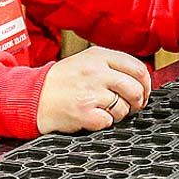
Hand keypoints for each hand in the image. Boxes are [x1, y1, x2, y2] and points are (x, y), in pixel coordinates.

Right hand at [36, 46, 151, 133]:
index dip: (146, 84)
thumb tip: (140, 80)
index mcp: (99, 56)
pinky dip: (103, 123)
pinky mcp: (84, 112)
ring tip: (103, 110)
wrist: (32, 96)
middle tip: (131, 107)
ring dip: (118, 114)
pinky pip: (109, 122)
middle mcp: (96, 72)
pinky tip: (92, 117)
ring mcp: (91, 92)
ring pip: (124, 108)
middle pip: (135, 89)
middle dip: (138, 102)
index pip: (138, 68)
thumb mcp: (86, 61)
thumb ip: (112, 66)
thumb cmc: (60, 81)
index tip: (143, 92)